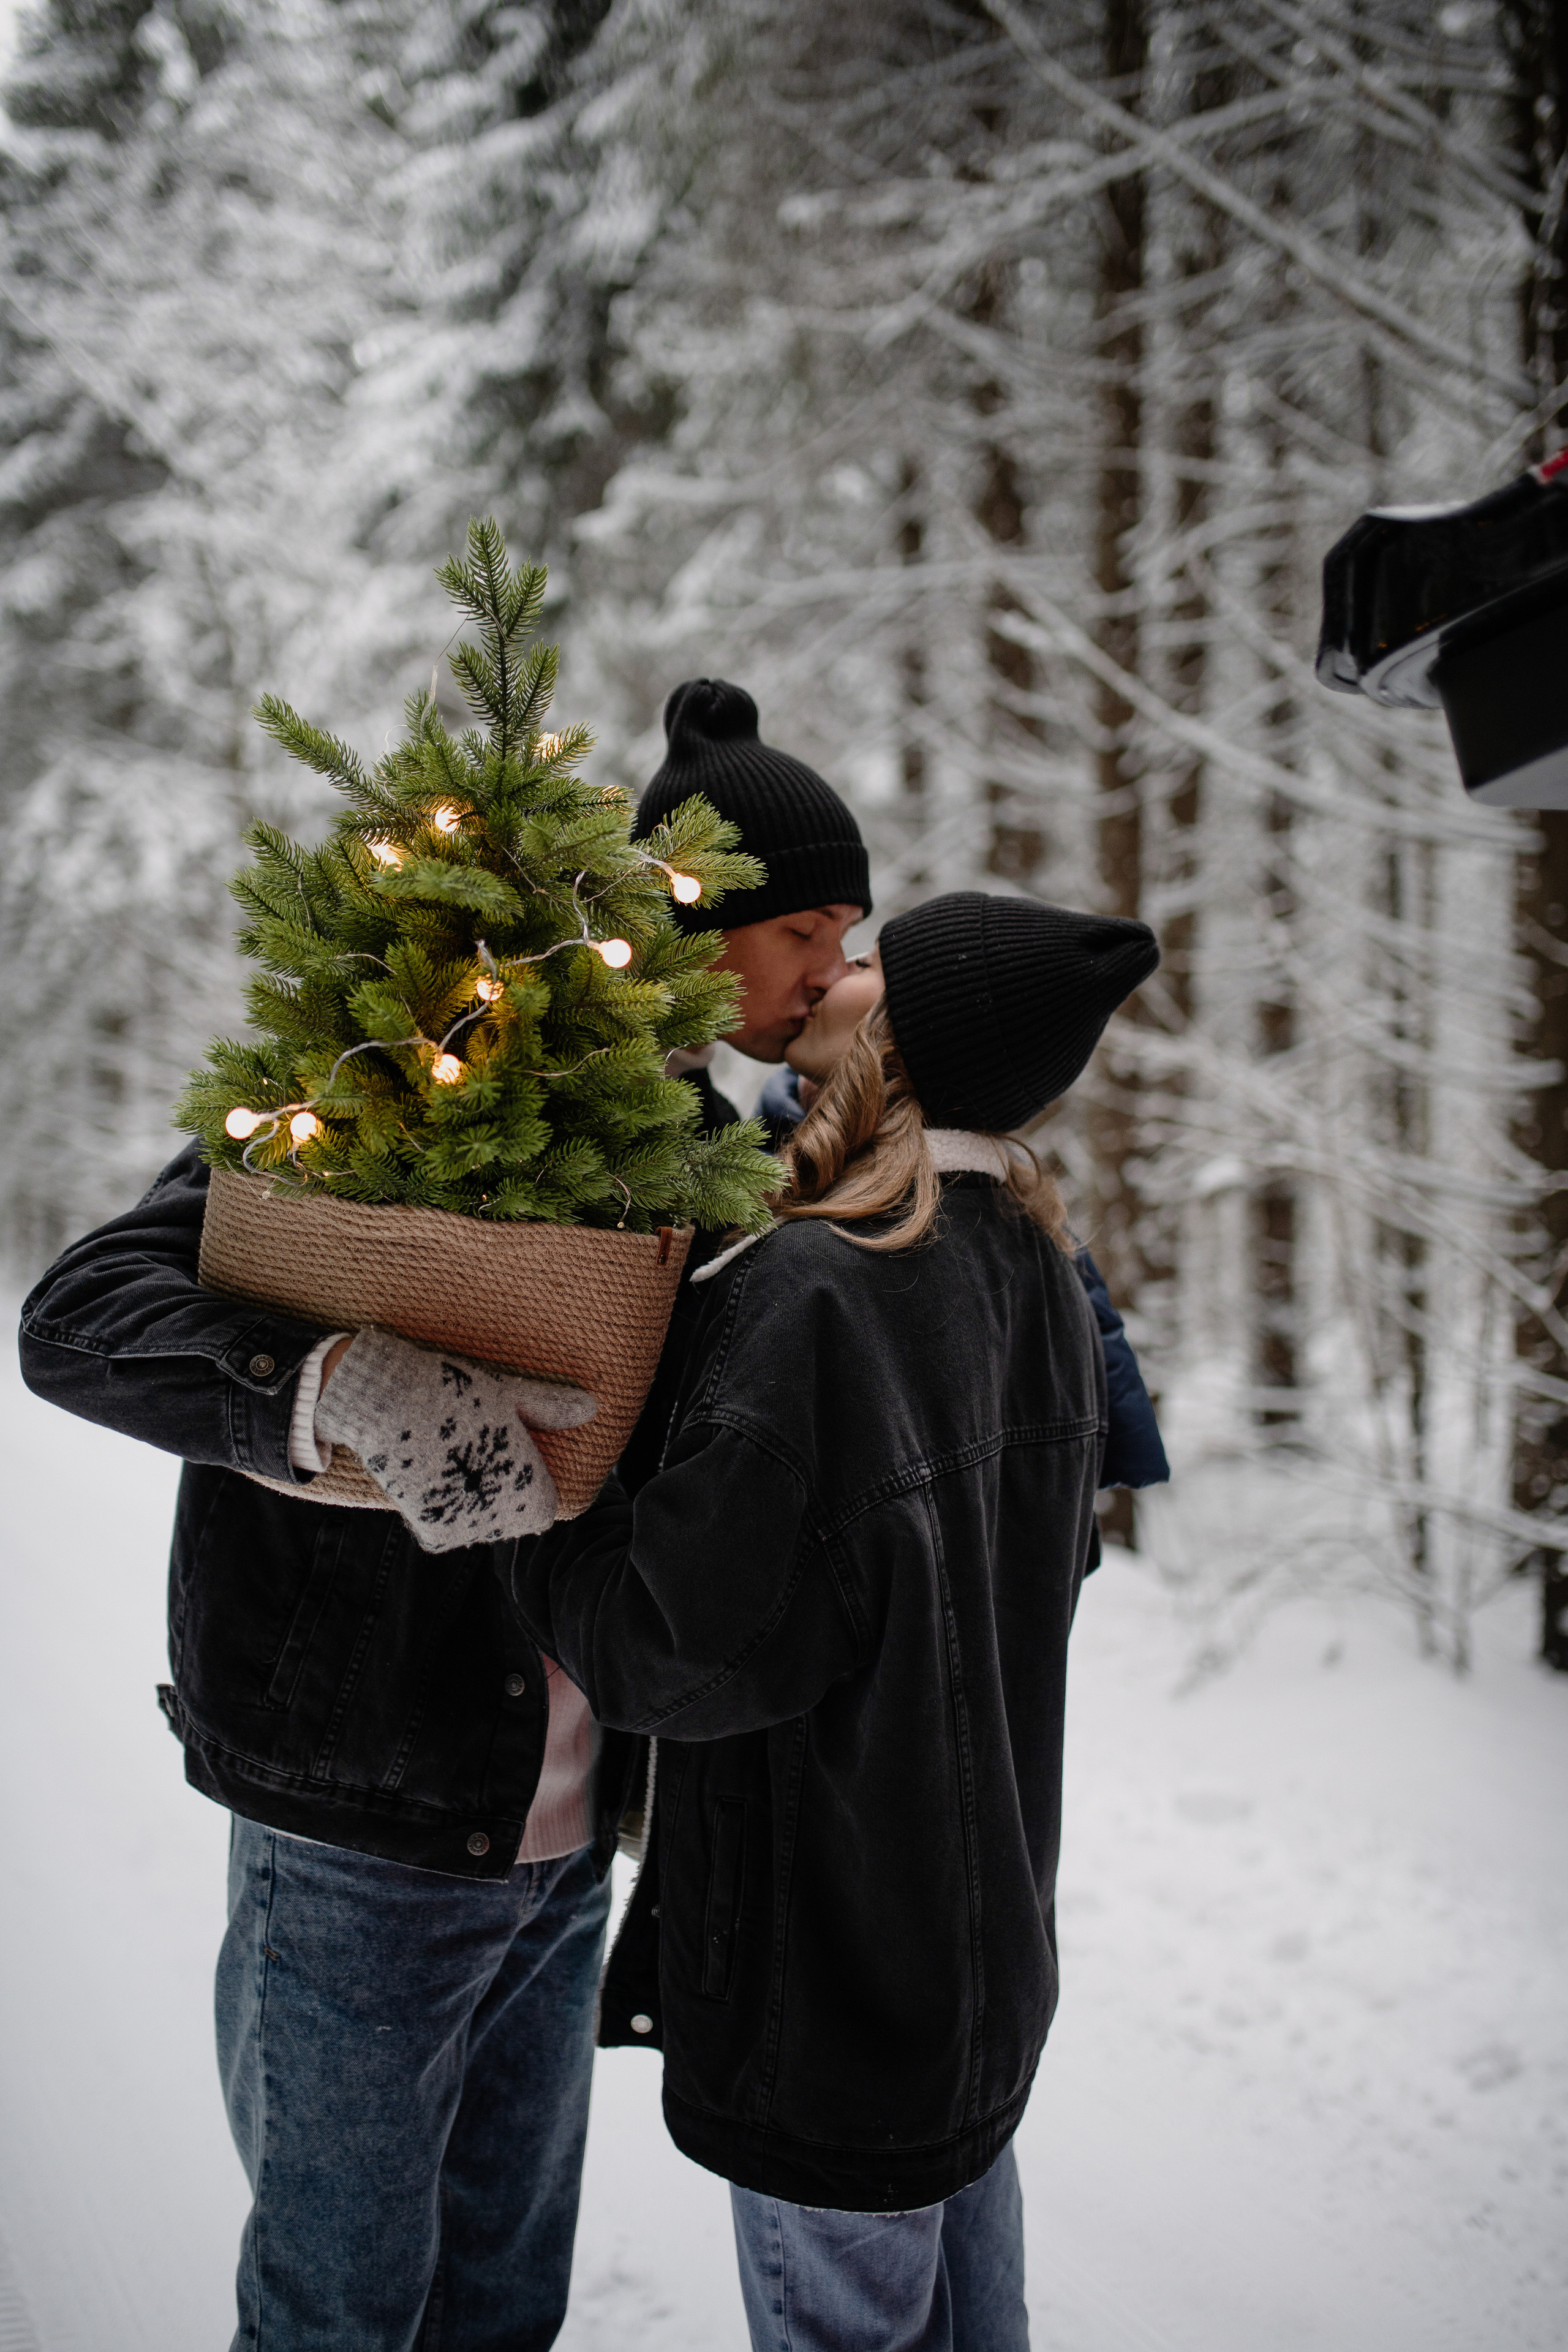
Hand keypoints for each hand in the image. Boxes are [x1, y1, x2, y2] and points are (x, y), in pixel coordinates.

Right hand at [315, 1328, 595, 1553]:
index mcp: (526, 1483)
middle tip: (479, 1460)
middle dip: (503, 1500)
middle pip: (511, 1521)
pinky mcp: (430, 1527)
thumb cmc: (453, 1390)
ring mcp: (463, 1523)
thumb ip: (549, 1406)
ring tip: (456, 1464)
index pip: (542, 1512)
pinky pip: (447, 1532)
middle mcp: (499, 1512)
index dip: (533, 1491)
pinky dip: (445, 1513)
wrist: (385, 1401)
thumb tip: (590, 1408)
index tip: (516, 1466)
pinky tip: (437, 1478)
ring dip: (474, 1507)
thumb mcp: (507, 1393)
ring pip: (480, 1528)